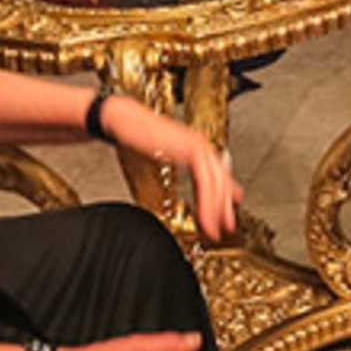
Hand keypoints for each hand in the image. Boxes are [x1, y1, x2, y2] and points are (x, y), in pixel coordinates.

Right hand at [104, 97, 247, 242]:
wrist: (124, 120)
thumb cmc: (139, 136)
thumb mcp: (166, 157)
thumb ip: (180, 168)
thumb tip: (194, 184)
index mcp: (197, 147)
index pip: (219, 177)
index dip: (224, 199)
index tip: (226, 218)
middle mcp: (201, 145)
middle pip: (222, 182)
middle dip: (224, 208)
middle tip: (226, 228)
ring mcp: (198, 146)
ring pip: (216, 184)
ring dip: (216, 210)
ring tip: (214, 231)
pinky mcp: (190, 149)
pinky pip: (205, 181)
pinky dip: (206, 204)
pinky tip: (204, 219)